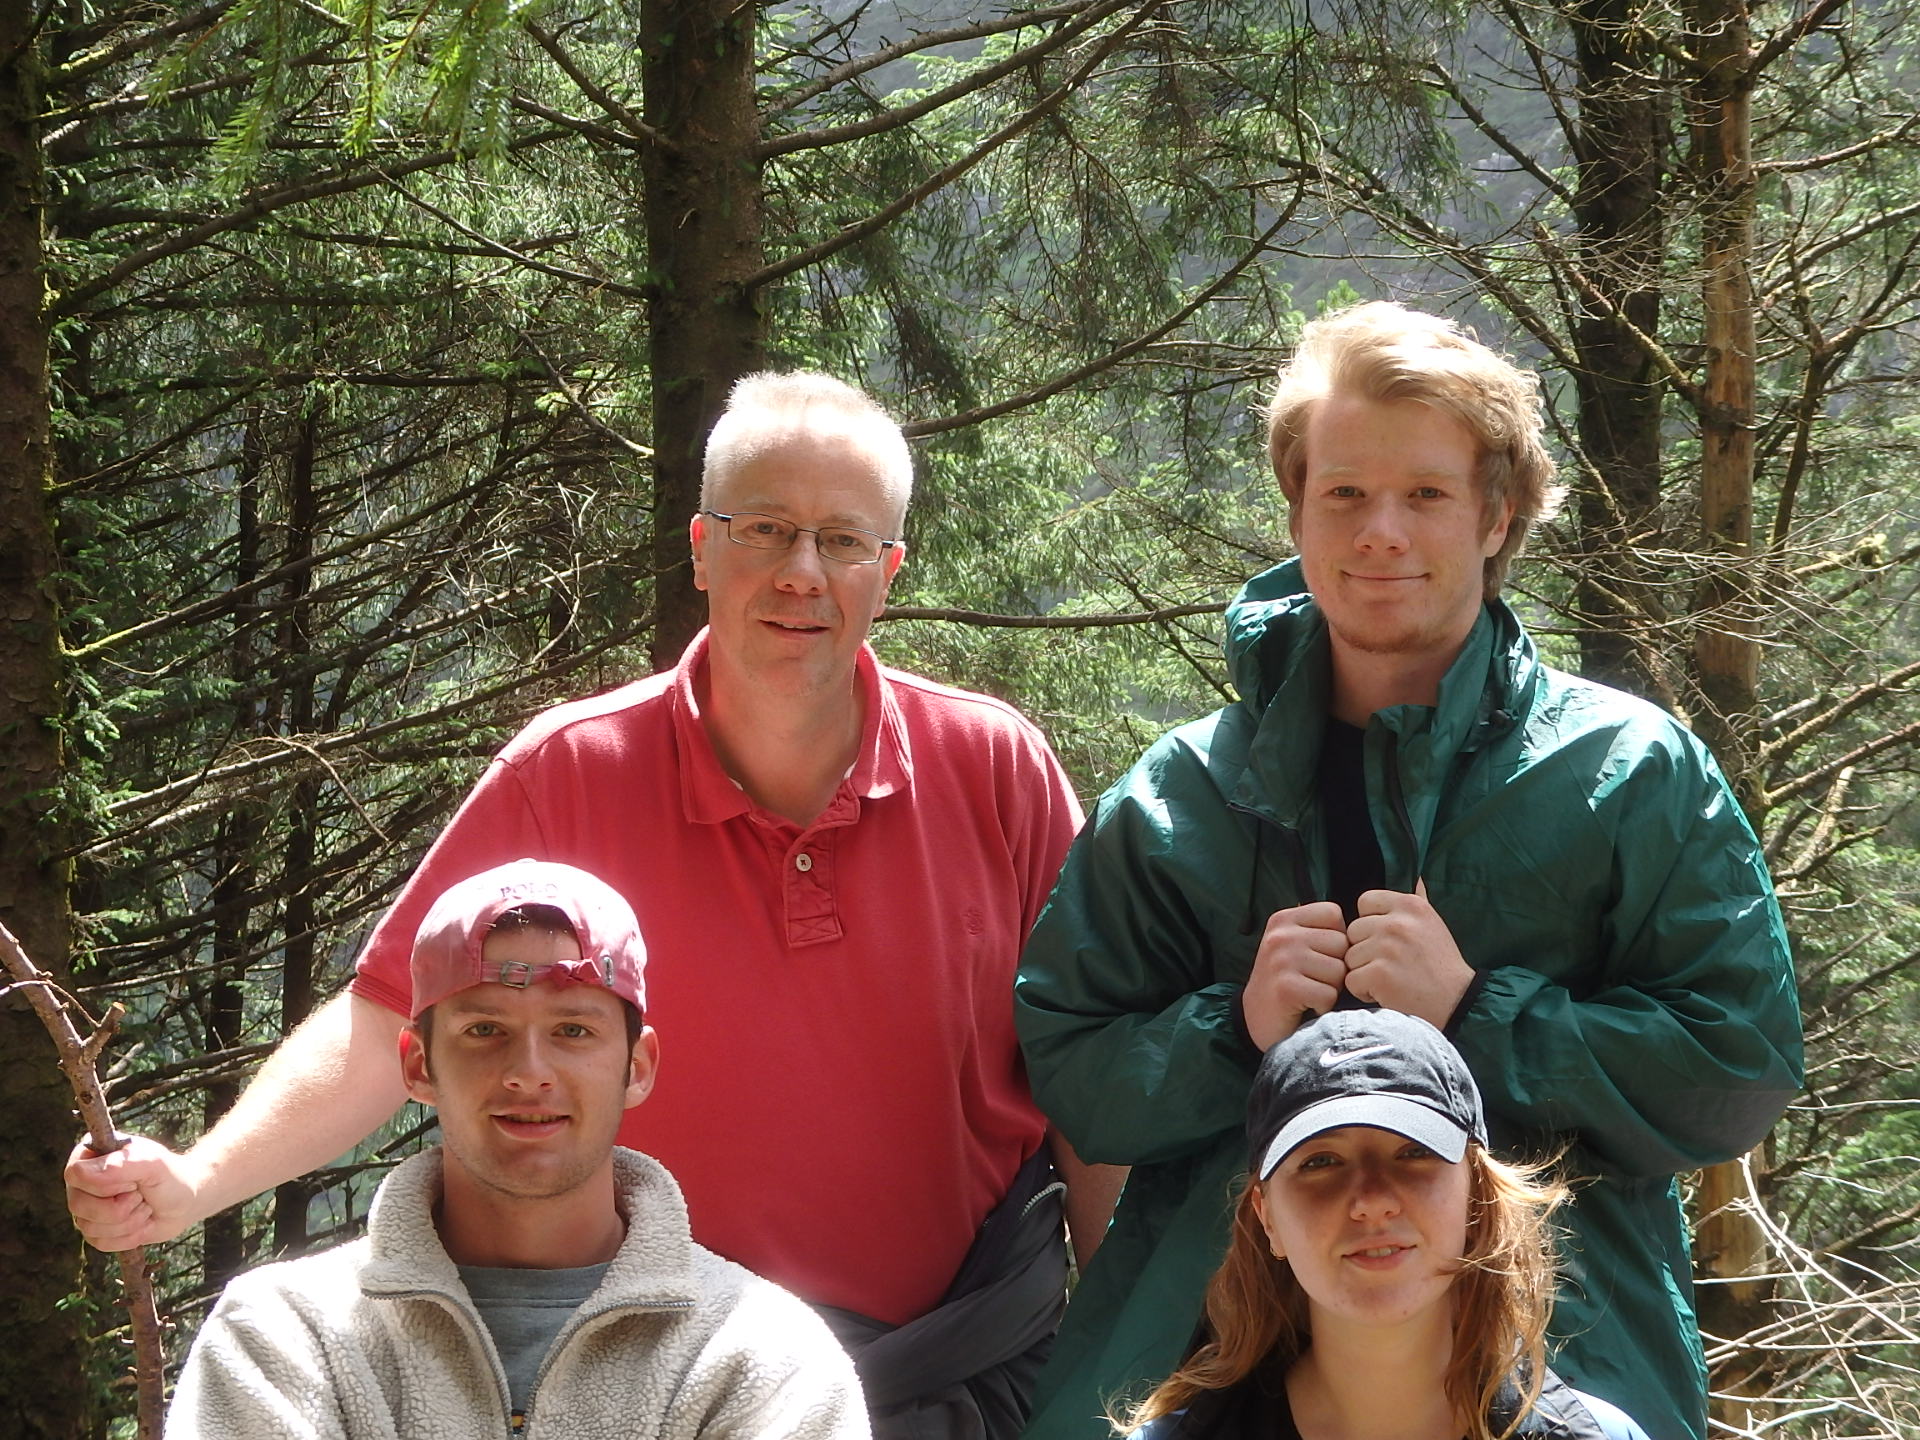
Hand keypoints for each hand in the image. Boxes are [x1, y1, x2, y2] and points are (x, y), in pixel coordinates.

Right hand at [65, 1134, 206, 1250]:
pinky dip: (129, 1236)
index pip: (76, 1174)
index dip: (107, 1184)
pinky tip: (142, 1223)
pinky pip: (101, 1243)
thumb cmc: (169, 1177)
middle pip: (78, 1205)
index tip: (133, 1180)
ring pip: (90, 1228)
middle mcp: (82, 1183)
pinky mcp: (95, 1232)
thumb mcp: (153, 1163)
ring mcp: (86, 1209)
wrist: (185, 1203)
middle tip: (141, 1194)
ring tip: (144, 1207)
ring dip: (129, 1221)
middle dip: (120, 1206)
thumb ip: (122, 1163)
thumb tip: (83, 1173)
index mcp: (89, 1157)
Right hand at [1242, 901, 1349, 1050]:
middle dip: (1335, 966)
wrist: (1256, 1020)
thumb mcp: (1293, 944)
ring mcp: (1282, 961)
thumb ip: (1318, 929)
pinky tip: (1304, 1005)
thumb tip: (1359, 925)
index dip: (1335, 938)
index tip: (1316, 955)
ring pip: (1339, 970)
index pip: (1333, 913)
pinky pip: (1329, 994)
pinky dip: (1322, 1006)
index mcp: (1283, 920)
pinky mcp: (1286, 988)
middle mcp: (1281, 936)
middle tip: (1311, 979)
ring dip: (1330, 987)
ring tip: (1308, 991)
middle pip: (1341, 943)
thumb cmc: (1285, 982)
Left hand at [1343, 879, 1473, 1027]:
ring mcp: (1387, 948)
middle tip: (1391, 963)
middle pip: (1353, 931)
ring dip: (1364, 972)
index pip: (1365, 901)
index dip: (1370, 922)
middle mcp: (1397, 922)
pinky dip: (1364, 991)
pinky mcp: (1378, 974)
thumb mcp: (1433, 923)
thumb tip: (1416, 876)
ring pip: (1350, 957)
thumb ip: (1419, 899)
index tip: (1386, 938)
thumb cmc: (1441, 964)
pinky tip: (1386, 992)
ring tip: (1391, 978)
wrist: (1457, 1002)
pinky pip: (1351, 980)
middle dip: (1365, 949)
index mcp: (1410, 905)